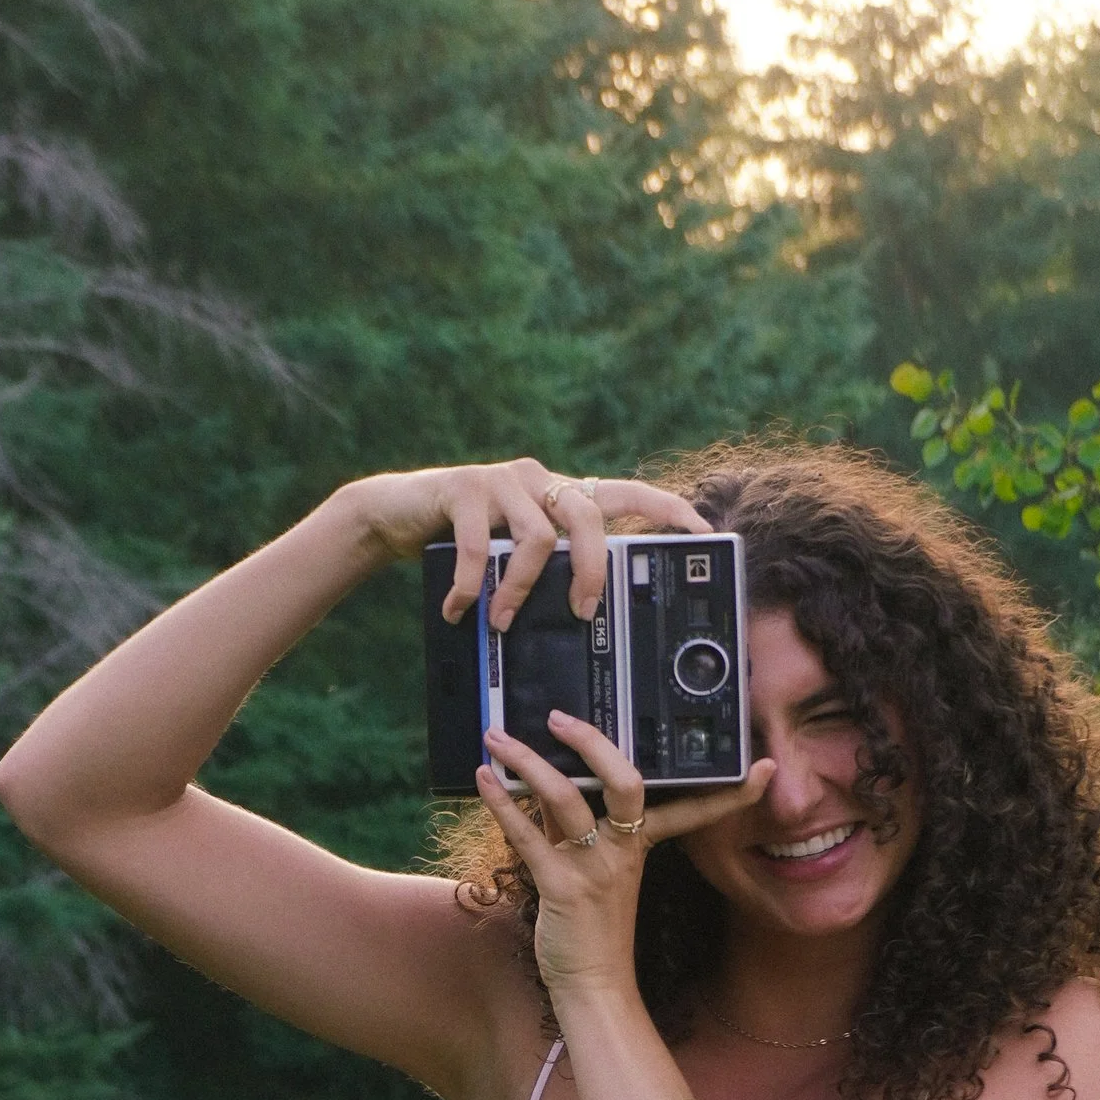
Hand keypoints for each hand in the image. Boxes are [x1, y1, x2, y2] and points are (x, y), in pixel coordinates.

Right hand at [343, 459, 709, 627]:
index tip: (703, 531)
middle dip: (593, 569)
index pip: (629, 494)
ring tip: (501, 621)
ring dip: (519, 590)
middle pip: (589, 517)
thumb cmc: (463, 540)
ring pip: (536, 538)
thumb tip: (589, 612)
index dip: (668, 510)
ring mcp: (502, 480)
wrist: (396, 511)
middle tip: (582, 611)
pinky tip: (459, 609)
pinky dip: (470, 585)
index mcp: (562, 493)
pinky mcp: (462, 488)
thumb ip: (551, 564)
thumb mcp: (514, 550)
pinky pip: (478, 544)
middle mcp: (540, 479)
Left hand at [478, 711, 771, 1002]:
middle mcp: (622, 852)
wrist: (591, 985)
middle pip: (625, 783)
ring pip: (566, 799)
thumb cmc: (591, 929)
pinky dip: (502, 803)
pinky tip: (484, 779)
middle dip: (592, 743)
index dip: (730, 793)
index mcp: (641, 846)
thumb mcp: (593, 870)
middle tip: (559, 717)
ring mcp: (594, 868)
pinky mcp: (561, 887)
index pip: (691, 809)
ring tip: (498, 738)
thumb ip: (576, 828)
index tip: (762, 769)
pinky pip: (529, 836)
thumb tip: (545, 783)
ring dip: (528, 762)